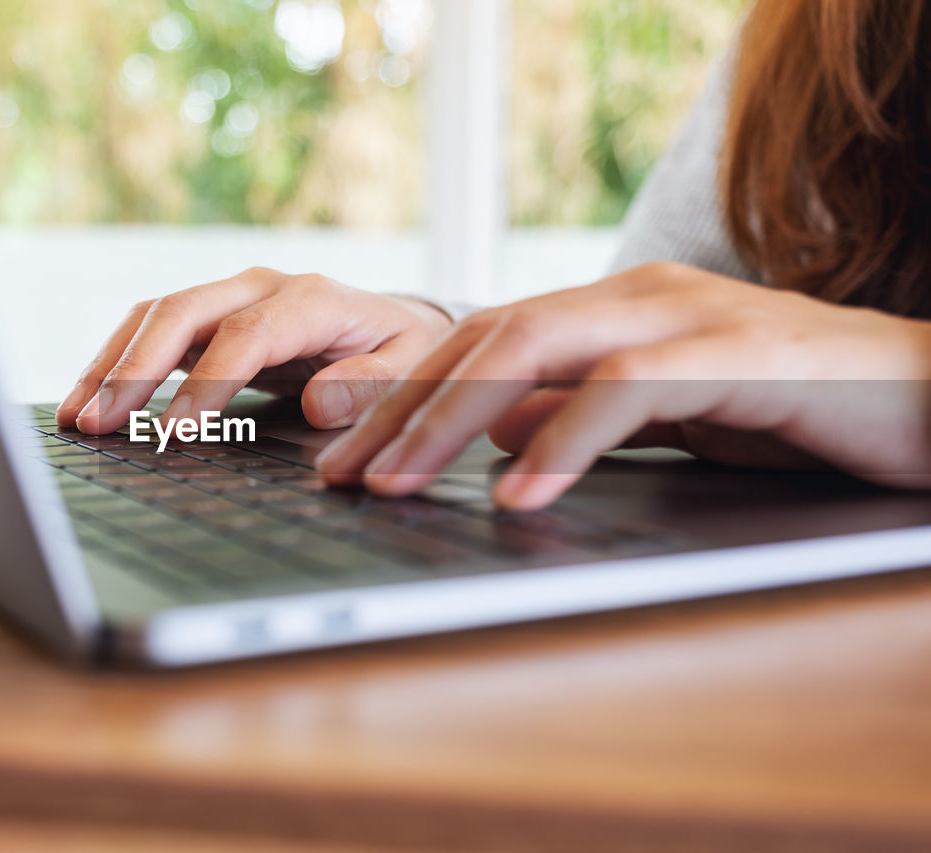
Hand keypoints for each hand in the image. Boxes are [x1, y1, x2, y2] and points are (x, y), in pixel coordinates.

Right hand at [56, 267, 452, 432]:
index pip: (246, 336)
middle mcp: (262, 285)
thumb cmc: (404, 349)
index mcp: (313, 298)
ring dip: (111, 364)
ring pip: (156, 316)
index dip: (206, 384)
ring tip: (77, 417)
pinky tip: (91, 400)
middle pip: (182, 312)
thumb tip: (319, 403)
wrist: (399, 321)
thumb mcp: (409, 367)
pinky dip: (118, 363)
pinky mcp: (211, 315)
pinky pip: (154, 331)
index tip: (176, 433)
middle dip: (134, 368)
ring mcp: (231, 295)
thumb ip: (369, 385)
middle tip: (99, 423)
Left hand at [316, 262, 930, 509]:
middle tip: (342, 475)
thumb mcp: (658, 417)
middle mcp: (630, 297)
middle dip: (401, 409)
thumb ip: (577, 412)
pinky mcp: (732, 354)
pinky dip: (565, 439)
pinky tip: (520, 495)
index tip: (344, 458)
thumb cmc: (789, 409)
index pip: (477, 343)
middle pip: (484, 339)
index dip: (401, 398)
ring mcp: (680, 316)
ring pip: (535, 348)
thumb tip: (488, 433)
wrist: (923, 396)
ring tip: (398, 483)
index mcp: (607, 310)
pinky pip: (627, 389)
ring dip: (454, 420)